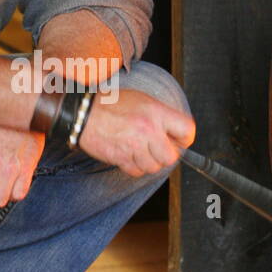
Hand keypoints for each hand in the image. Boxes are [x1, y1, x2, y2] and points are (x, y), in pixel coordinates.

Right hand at [78, 89, 194, 176]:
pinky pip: (137, 171)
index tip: (178, 140)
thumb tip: (175, 134)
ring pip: (154, 167)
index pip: (187, 131)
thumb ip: (161, 116)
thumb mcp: (143, 100)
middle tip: (157, 148)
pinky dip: (135, 167)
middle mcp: (148, 129)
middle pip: (171, 156)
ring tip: (140, 150)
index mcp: (156, 112)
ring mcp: (134, 145)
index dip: (184, 139)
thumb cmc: (112, 104)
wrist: (84, 113)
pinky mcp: (121, 158)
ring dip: (149, 162)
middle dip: (166, 154)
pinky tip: (129, 155)